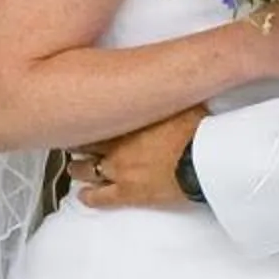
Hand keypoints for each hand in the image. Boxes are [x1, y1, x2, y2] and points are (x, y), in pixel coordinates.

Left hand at [70, 104, 204, 213]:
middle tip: (75, 140)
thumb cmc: (198, 130)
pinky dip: (89, 197)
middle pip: (84, 142)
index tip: (86, 114)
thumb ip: (172, 94)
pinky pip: (100, 197)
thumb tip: (178, 80)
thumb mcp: (184, 101)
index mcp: (128, 118)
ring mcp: (119, 169)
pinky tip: (84, 196)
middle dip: (78, 142)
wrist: (203, 159)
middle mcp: (117, 143)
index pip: (97, 115)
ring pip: (85, 169)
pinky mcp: (128, 193)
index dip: (88, 115)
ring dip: (79, 168)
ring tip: (75, 168)